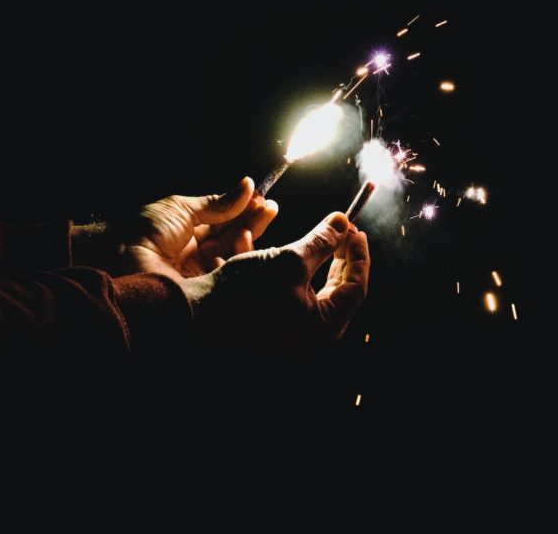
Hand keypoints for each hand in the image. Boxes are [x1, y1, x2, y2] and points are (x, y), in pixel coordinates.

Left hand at [125, 177, 278, 279]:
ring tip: (251, 224)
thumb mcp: (183, 208)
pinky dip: (238, 259)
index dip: (244, 212)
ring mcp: (201, 274)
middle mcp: (197, 254)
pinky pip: (228, 276)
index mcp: (191, 233)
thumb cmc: (143, 229)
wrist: (121, 256)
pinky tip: (243, 242)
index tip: (263, 200)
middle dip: (252, 223)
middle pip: (233, 239)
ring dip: (247, 239)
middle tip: (270, 209)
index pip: (225, 222)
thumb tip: (247, 185)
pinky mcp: (204, 291)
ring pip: (234, 258)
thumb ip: (217, 202)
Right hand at [181, 212, 369, 353]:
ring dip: (311, 259)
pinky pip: (290, 292)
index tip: (355, 229)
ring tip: (311, 236)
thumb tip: (343, 223)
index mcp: (324, 326)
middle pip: (337, 290)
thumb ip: (322, 241)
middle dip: (338, 256)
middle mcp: (311, 334)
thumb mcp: (289, 259)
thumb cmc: (246, 291)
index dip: (358, 255)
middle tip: (340, 231)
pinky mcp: (274, 323)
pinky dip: (288, 270)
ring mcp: (292, 331)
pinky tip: (280, 251)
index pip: (356, 287)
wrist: (199, 312)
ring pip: (312, 288)